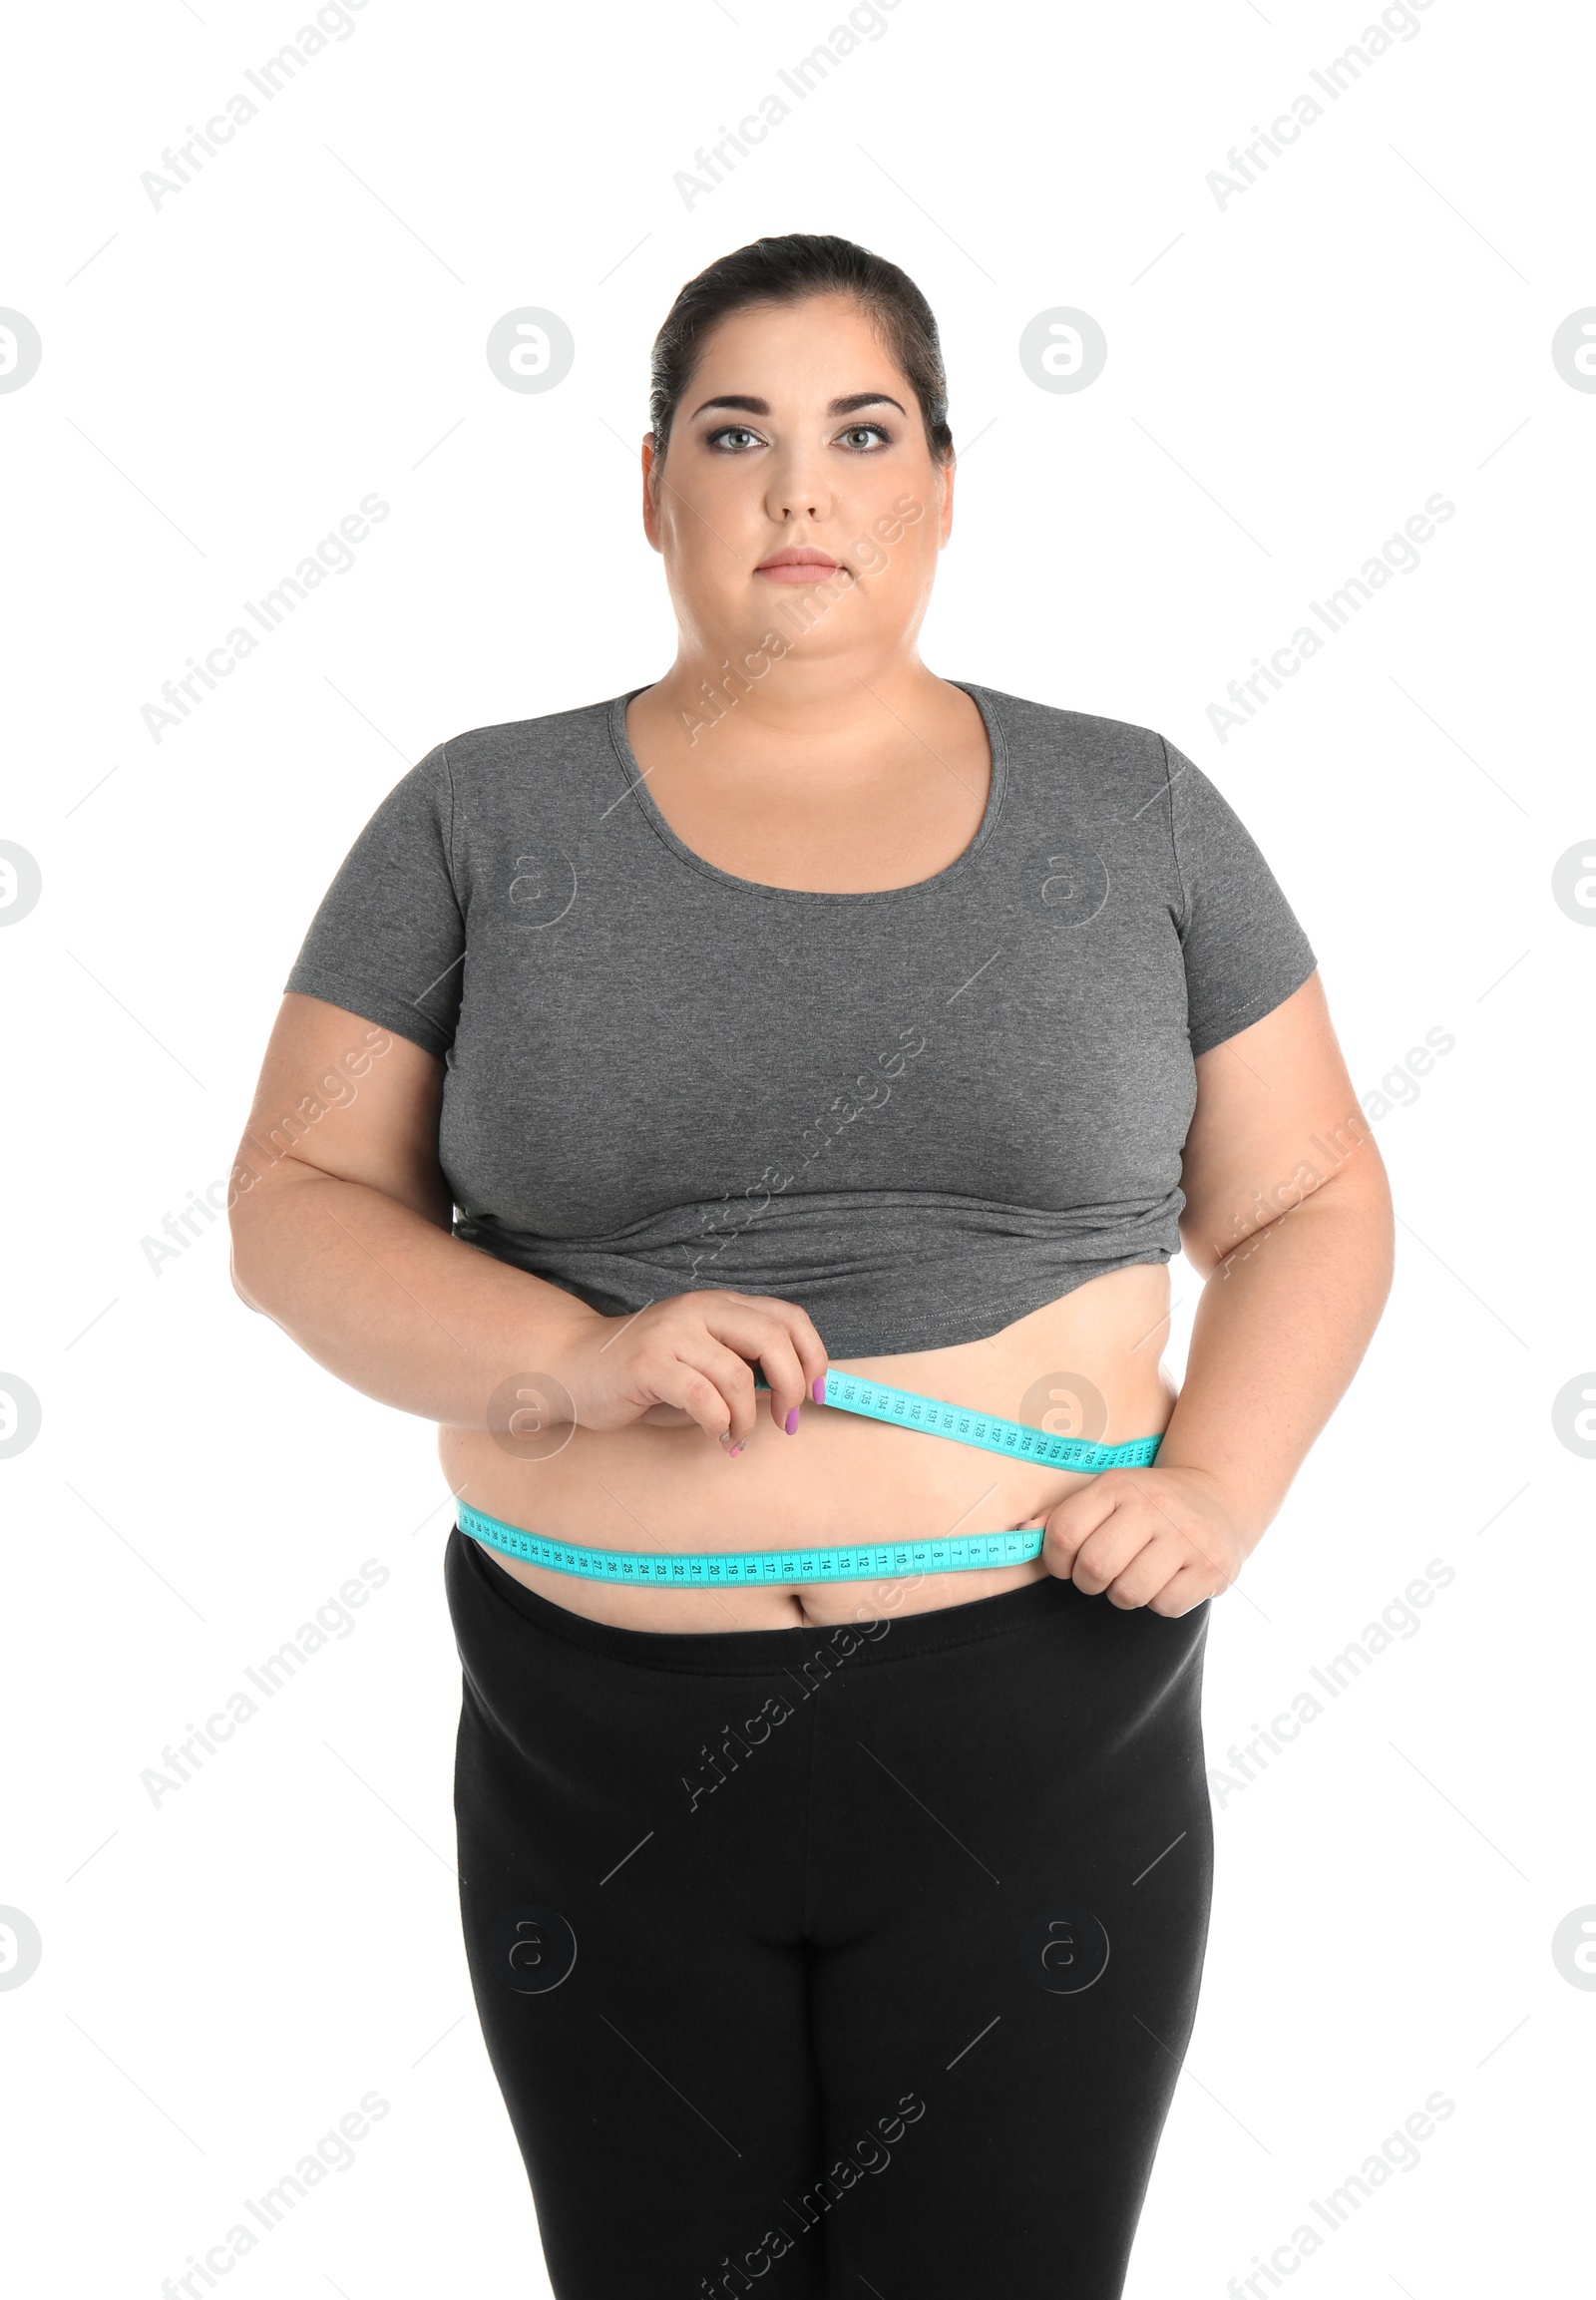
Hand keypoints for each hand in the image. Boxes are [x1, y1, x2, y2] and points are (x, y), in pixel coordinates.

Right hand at [546, 1289, 827, 1453]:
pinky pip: (704, 1397)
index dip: (813, 1357)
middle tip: (786, 1420)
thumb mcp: (701, 1364)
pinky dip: (719, 1424)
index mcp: (719, 1305)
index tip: (816, 1394)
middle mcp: (699, 1310)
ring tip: (737, 1436)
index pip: (788, 1318)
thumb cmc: (642, 1374)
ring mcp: (673, 1333)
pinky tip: (715, 1436)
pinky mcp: (649, 1363)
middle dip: (792, 1387)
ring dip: (749, 1419)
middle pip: (774, 1339)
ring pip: (738, 1376)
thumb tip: (790, 1396)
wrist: (569, 1365)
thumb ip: (742, 1370)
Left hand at [1019, 1465, 1252, 1615]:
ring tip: (1134, 1575)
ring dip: (1124, 1594)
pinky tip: (1166, 1579)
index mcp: (1118, 1485)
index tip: (1066, 1562)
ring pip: (1129, 1593)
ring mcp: (1188, 1536)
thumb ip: (1061, 1516)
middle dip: (1088, 1582)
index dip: (1055, 1560)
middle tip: (1100, 1575)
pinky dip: (1159, 1602)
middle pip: (1095, 1567)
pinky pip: (1165, 1607)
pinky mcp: (1213, 1566)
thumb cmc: (1147, 1503)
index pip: (1064, 1533)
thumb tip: (1019, 1534)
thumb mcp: (1106, 1494)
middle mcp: (1154, 1506)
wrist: (1218, 1496)